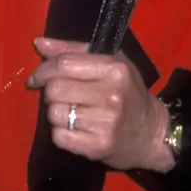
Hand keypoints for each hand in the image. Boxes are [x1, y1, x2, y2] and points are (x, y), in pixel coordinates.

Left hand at [27, 37, 174, 172]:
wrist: (154, 134)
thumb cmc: (128, 92)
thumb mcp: (109, 62)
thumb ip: (72, 50)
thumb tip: (38, 43)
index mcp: (113, 69)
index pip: (64, 64)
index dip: (43, 69)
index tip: (36, 77)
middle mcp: (111, 95)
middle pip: (55, 89)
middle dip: (50, 92)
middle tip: (60, 95)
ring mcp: (106, 123)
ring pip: (54, 113)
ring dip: (56, 112)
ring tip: (71, 112)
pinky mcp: (98, 147)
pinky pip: (59, 136)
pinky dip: (60, 132)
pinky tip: (74, 129)